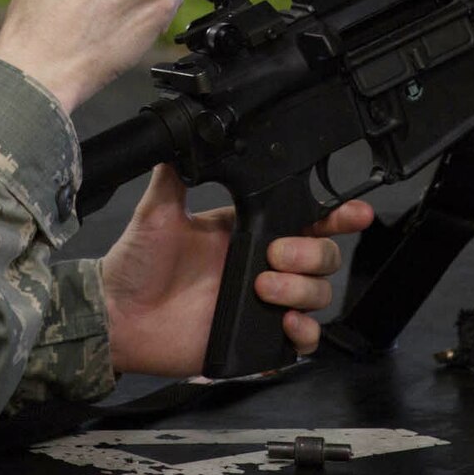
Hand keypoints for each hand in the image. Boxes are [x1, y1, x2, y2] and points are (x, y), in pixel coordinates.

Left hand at [101, 165, 375, 376]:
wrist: (119, 315)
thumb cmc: (135, 264)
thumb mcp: (159, 211)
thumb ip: (177, 174)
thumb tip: (190, 134)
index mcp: (247, 230)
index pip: (306, 218)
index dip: (337, 215)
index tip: (355, 211)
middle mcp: (262, 264)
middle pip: (323, 256)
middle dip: (312, 252)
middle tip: (274, 255)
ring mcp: (263, 302)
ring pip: (318, 294)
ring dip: (303, 289)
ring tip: (266, 288)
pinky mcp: (257, 338)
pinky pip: (303, 340)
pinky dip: (304, 332)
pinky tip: (287, 323)